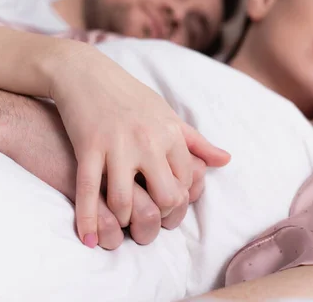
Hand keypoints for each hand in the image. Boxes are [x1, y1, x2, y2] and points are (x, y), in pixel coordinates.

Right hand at [3, 98, 212, 248]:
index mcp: (170, 132)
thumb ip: (196, 142)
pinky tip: (87, 239)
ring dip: (123, 220)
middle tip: (148, 218)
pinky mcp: (87, 147)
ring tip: (120, 223)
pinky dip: (87, 220)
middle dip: (158, 215)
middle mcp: (148, 140)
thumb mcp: (167, 115)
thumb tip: (226, 160)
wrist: (86, 73)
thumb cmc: (131, 97)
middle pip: (164, 196)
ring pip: (124, 200)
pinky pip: (87, 191)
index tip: (166, 203)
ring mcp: (116, 145)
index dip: (178, 199)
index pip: (187, 181)